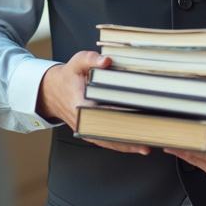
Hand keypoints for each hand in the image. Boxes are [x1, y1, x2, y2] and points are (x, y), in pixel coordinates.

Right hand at [36, 51, 150, 155]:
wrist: (53, 92)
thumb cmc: (68, 77)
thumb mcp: (76, 62)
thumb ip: (91, 59)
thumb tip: (106, 61)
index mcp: (80, 104)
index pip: (105, 112)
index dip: (123, 114)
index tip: (140, 115)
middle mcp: (83, 121)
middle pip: (110, 131)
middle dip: (131, 133)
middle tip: (152, 132)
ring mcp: (87, 130)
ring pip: (110, 141)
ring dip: (129, 144)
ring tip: (149, 144)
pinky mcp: (91, 133)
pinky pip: (107, 142)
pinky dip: (122, 145)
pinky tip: (138, 146)